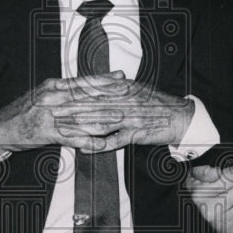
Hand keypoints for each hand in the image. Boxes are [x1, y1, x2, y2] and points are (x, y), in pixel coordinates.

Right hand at [0, 72, 131, 153]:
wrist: (1, 127)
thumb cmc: (24, 109)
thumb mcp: (43, 92)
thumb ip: (65, 88)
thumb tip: (88, 83)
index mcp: (53, 85)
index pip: (84, 81)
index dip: (105, 80)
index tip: (122, 78)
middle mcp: (52, 98)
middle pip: (86, 97)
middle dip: (110, 97)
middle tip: (129, 97)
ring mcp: (49, 116)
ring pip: (82, 117)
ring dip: (103, 119)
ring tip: (121, 119)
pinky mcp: (47, 134)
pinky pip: (71, 138)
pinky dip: (87, 142)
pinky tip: (101, 145)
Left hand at [58, 82, 195, 150]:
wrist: (180, 117)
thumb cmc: (157, 103)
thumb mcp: (136, 89)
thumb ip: (116, 85)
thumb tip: (98, 82)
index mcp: (123, 87)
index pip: (93, 89)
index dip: (73, 91)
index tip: (56, 93)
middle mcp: (125, 100)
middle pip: (92, 105)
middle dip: (70, 109)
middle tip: (52, 112)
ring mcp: (130, 117)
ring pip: (100, 122)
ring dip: (79, 128)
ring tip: (61, 131)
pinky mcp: (136, 133)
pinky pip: (114, 140)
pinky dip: (98, 146)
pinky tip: (84, 150)